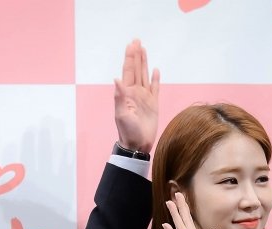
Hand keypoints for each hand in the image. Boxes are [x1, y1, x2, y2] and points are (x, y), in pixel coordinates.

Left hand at [114, 39, 159, 153]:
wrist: (138, 144)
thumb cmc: (127, 131)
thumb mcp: (121, 114)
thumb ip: (119, 97)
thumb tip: (116, 80)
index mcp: (126, 93)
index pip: (128, 72)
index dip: (130, 58)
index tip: (131, 45)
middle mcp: (135, 93)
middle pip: (136, 70)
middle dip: (136, 56)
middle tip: (137, 40)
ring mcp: (144, 97)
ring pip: (145, 75)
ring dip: (144, 63)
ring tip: (144, 50)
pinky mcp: (153, 104)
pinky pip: (155, 88)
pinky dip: (155, 79)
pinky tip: (155, 70)